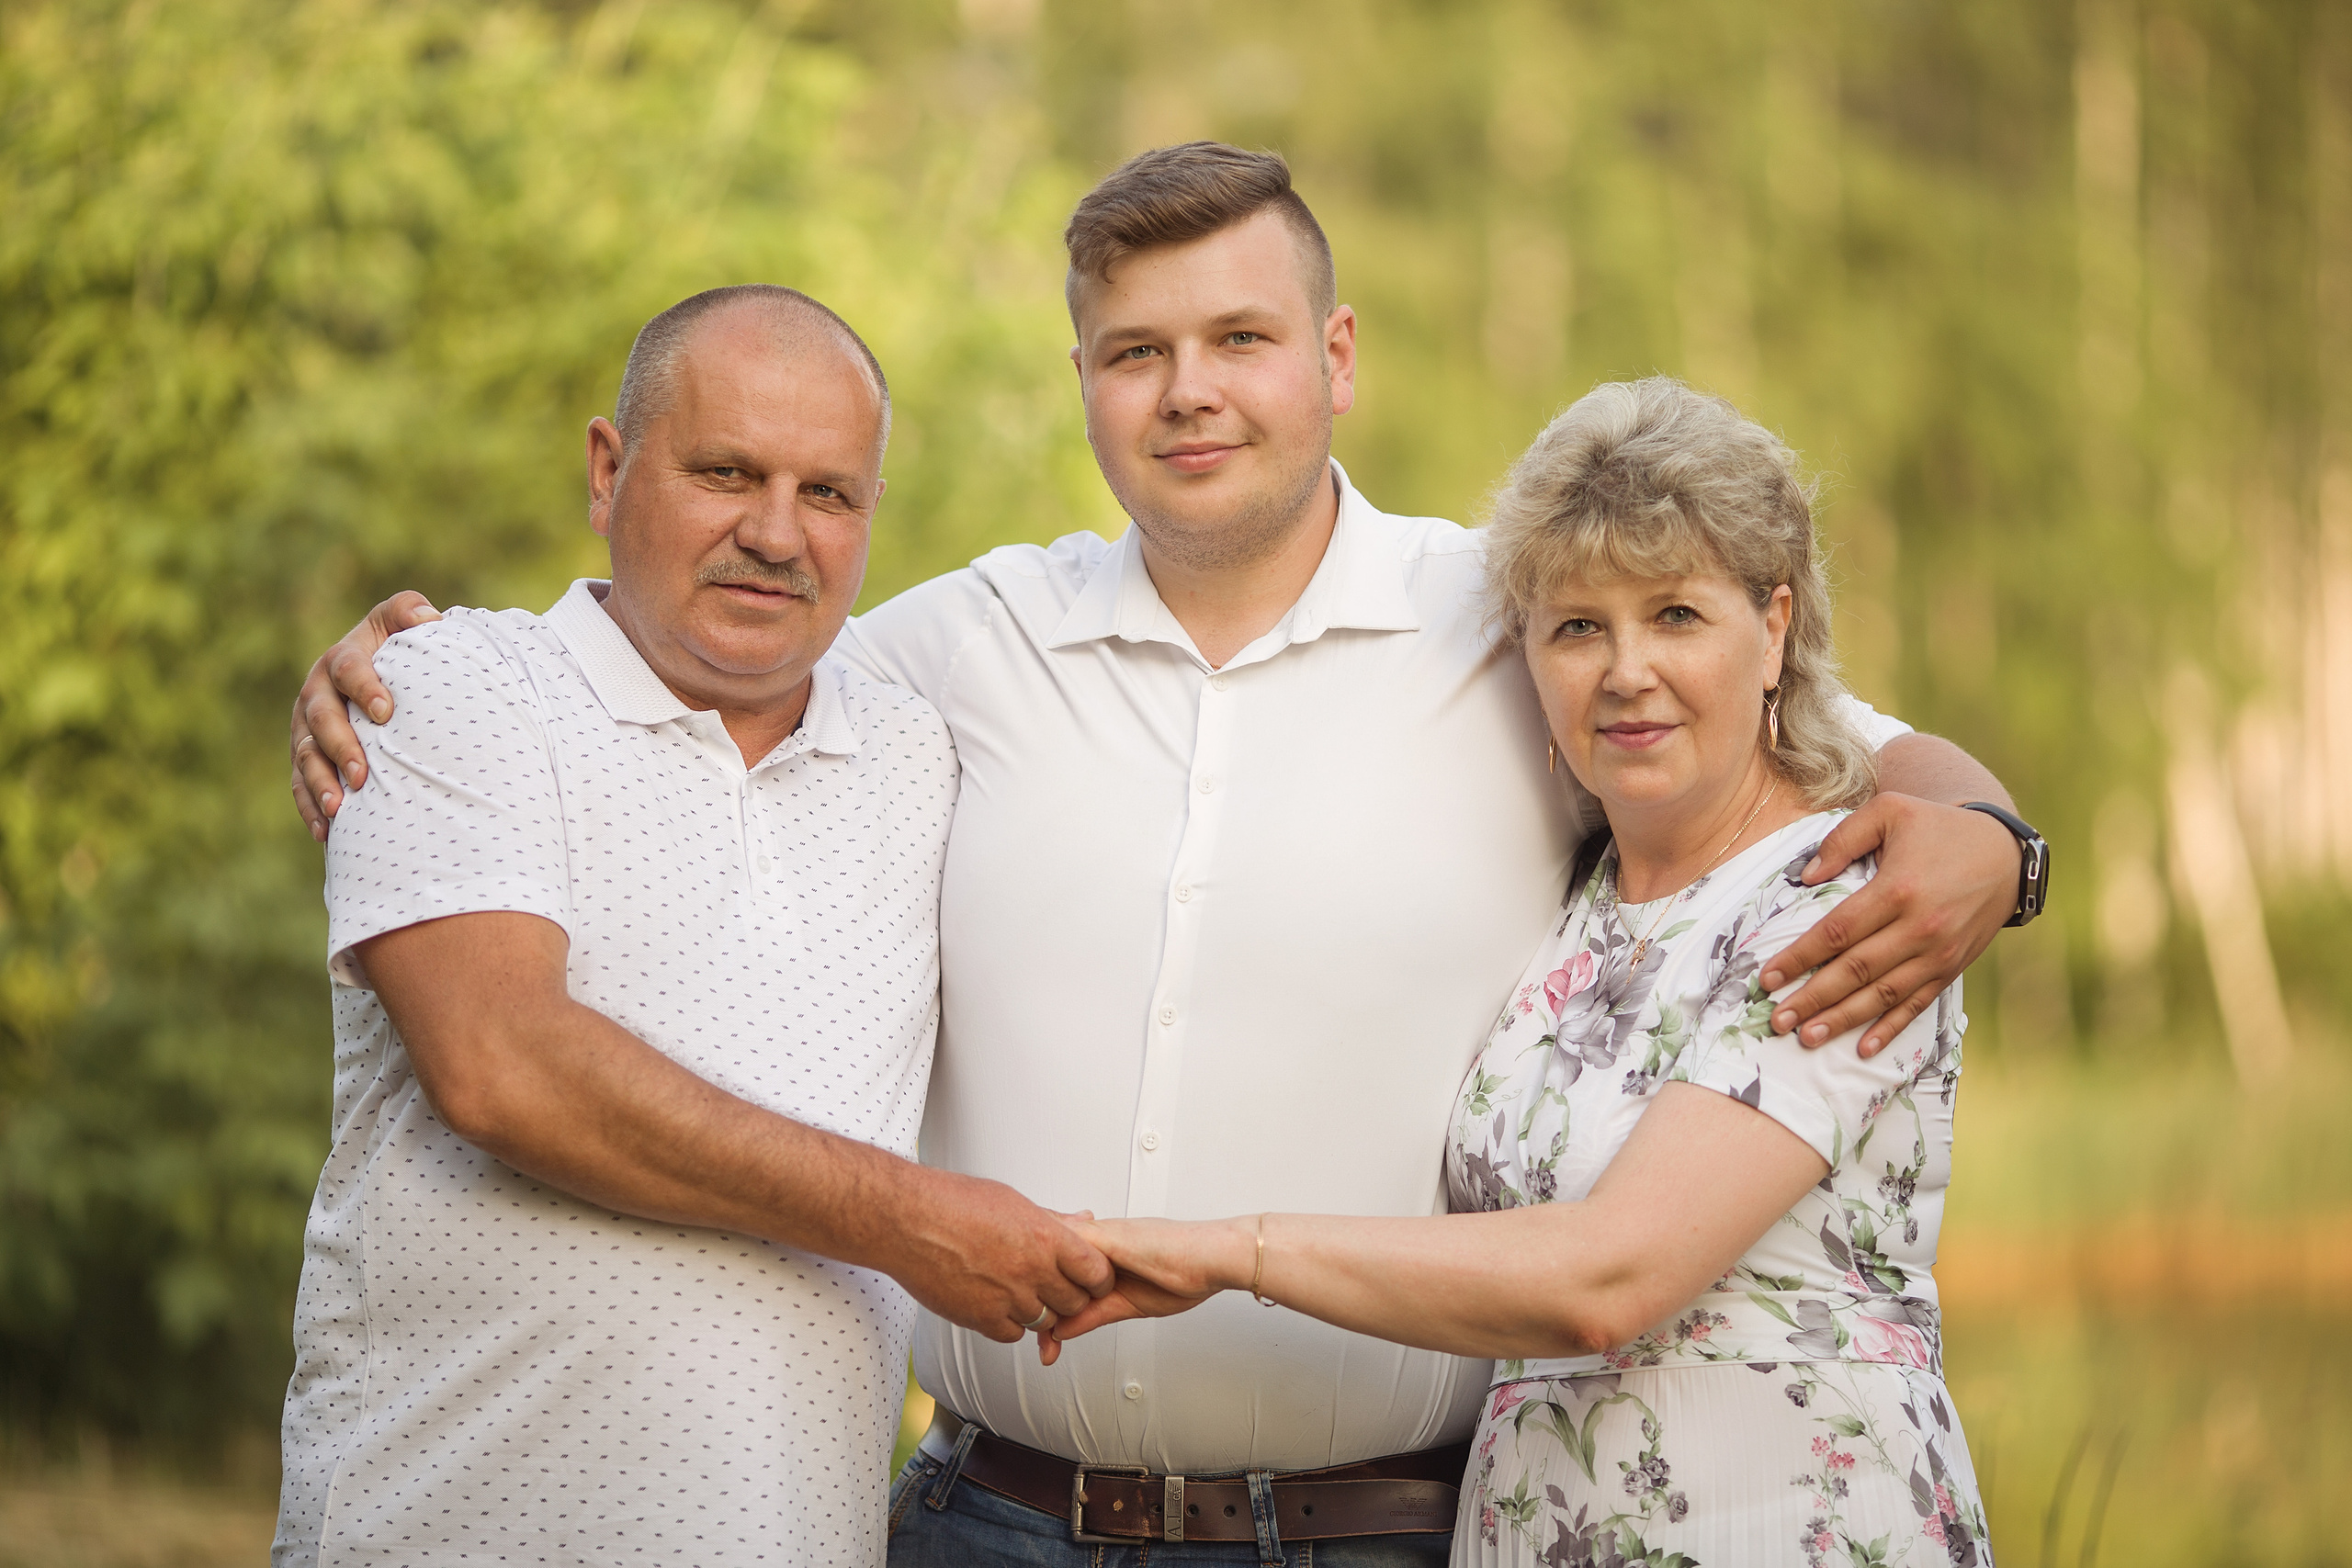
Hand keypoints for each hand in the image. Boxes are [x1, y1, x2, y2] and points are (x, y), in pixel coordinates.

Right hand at [291, 591, 441, 839]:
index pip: (347, 669)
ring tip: (340, 809)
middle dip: (340, 746)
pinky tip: (326, 833)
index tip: (387, 711)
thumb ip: (410, 612)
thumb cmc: (400, 650)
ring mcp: (307, 729)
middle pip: (321, 718)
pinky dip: (311, 807)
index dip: (364, 687)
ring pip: (305, 756)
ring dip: (320, 783)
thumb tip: (430, 618)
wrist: (379, 678)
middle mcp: (317, 693)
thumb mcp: (402, 623)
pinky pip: (300, 785)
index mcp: (342, 659)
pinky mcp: (306, 758)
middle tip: (364, 774)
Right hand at [884, 1171, 1115, 1345]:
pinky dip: (1009, 1324)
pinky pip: (1013, 1334)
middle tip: (1055, 1287)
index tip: (1091, 1279)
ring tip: (1019, 1290)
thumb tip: (1083, 1220)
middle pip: (1075, 1303)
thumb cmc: (952, 1203)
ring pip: (1045, 1321)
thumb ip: (1053, 1220)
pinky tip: (997, 1303)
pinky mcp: (981, 1318)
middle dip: (1069, 1297)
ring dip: (1038, 1310)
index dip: (1097, 1278)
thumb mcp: (1013, 1201)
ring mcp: (1007, 1297)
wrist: (907, 1220)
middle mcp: (1031, 1270)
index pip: (1096, 1272)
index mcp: (1045, 1237)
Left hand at [1036, 1216, 1248, 1364]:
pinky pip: (1067, 1251)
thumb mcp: (1128, 1304)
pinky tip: (1049, 1309)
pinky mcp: (1107, 1238)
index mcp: (1100, 1254)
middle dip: (1035, 1303)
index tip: (1042, 1337)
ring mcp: (1099, 1237)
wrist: (1214, 1258)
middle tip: (1040, 1348)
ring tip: (1043, 1341)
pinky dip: (1053, 1277)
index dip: (1042, 1299)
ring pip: (1049, 1254)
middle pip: (1045, 1262)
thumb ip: (1092, 1314)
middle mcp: (1095, 1241)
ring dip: (1041, 1295)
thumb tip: (1061, 1332)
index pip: (1057, 1270)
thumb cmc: (1186, 1272)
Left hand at [1759, 793, 2017, 1056]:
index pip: (1837, 932)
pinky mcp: (1952, 967)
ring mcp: (1938, 953)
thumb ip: (1842, 839)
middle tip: (1777, 1020)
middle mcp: (1919, 928)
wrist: (2006, 853)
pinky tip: (1864, 1048)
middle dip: (1812, 999)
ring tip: (1807, 1037)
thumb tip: (1804, 878)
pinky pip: (1917, 1004)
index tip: (1767, 978)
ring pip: (1883, 995)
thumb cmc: (1939, 828)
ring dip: (1843, 1019)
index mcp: (1898, 889)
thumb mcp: (1890, 810)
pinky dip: (1890, 1028)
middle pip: (1855, 971)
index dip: (1799, 958)